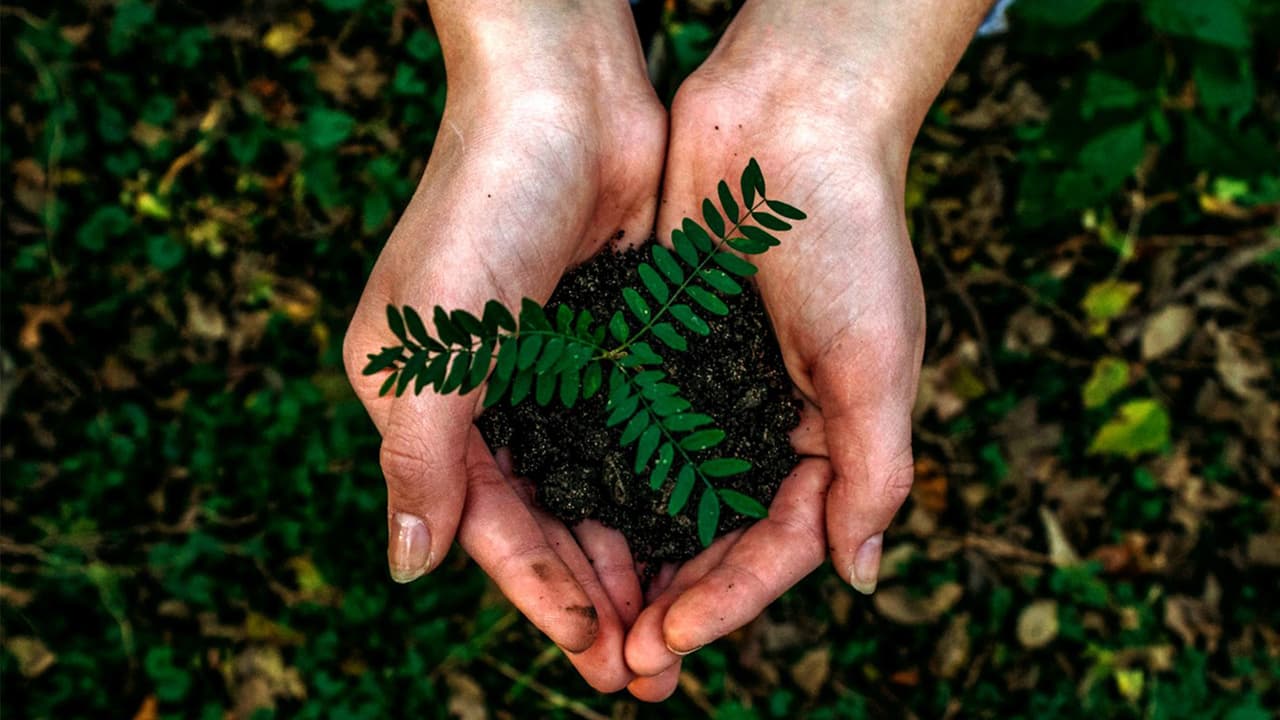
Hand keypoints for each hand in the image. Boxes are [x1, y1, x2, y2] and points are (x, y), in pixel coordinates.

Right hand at [343, 2, 663, 690]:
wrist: (563, 97)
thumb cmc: (481, 209)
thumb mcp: (430, 346)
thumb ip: (418, 461)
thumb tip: (408, 569)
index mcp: (428, 404)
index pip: (487, 526)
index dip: (539, 594)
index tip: (595, 652)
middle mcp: (489, 397)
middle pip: (546, 521)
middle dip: (594, 596)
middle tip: (647, 670)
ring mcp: (555, 371)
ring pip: (597, 489)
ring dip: (633, 555)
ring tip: (678, 623)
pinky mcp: (612, 342)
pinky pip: (637, 436)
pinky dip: (660, 488)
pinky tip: (696, 533)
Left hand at [621, 0, 988, 699]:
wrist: (788, 119)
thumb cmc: (849, 236)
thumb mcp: (877, 361)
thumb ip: (873, 471)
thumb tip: (860, 577)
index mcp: (828, 435)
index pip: (778, 544)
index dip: (728, 600)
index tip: (668, 641)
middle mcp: (764, 422)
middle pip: (715, 536)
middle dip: (673, 601)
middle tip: (620, 663)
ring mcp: (707, 388)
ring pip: (662, 495)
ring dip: (629, 557)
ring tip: (587, 616)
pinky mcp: (656, 349)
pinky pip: (625, 429)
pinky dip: (600, 476)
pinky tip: (561, 518)